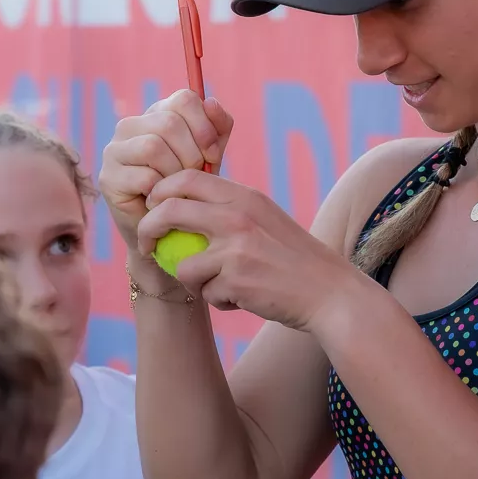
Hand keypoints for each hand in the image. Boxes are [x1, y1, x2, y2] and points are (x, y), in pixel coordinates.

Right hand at [97, 90, 233, 251]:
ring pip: (154, 147)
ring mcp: (115, 150)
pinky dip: (162, 192)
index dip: (204, 125)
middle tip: (197, 177)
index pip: (183, 99)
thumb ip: (218, 128)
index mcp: (157, 114)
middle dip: (192, 154)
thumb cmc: (190, 190)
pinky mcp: (108, 178)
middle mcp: (131, 126)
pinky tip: (164, 201)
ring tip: (179, 189)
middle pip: (169, 123)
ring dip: (176, 173)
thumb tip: (212, 103)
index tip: (213, 153)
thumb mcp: (211, 156)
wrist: (168, 233)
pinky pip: (145, 177)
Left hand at [136, 172, 366, 330]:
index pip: (186, 178)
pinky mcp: (235, 281)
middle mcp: (237, 216)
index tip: (155, 209)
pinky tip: (243, 298)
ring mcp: (235, 249)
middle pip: (168, 211)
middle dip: (148, 229)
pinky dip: (220, 300)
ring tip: (218, 286)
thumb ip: (231, 209)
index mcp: (245, 196)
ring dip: (193, 280)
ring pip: (182, 265)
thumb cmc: (295, 259)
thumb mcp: (266, 219)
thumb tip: (183, 205)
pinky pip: (206, 293)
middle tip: (148, 245)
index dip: (161, 192)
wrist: (329, 293)